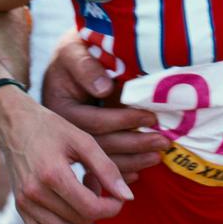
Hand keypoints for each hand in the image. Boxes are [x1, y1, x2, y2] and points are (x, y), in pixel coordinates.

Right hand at [0, 85, 134, 223]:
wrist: (16, 125)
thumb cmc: (51, 129)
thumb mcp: (83, 140)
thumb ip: (107, 169)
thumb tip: (127, 197)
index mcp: (52, 174)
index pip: (90, 209)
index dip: (112, 207)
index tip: (118, 196)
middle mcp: (35, 193)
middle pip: (79, 223)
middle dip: (97, 210)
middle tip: (96, 185)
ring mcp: (24, 204)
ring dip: (80, 220)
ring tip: (81, 194)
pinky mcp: (20, 209)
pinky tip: (66, 206)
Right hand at [42, 31, 167, 180]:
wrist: (65, 61)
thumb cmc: (72, 53)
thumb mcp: (74, 51)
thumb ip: (86, 67)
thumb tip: (105, 89)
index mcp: (59, 108)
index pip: (95, 122)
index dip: (126, 120)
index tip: (151, 118)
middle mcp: (62, 132)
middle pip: (100, 146)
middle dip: (135, 145)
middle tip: (163, 142)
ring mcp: (66, 145)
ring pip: (100, 162)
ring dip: (132, 161)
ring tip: (157, 157)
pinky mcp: (74, 153)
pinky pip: (96, 170)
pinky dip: (118, 172)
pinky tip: (137, 172)